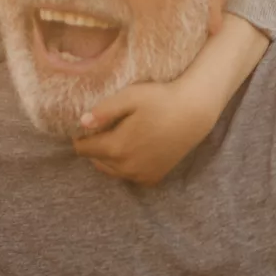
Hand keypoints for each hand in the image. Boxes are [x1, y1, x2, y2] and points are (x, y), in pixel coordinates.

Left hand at [72, 80, 213, 185]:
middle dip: (94, 147)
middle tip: (102, 131)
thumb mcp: (130, 97)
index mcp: (116, 147)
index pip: (83, 149)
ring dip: (108, 158)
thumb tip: (82, 122)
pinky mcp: (154, 178)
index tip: (85, 127)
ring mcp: (141, 175)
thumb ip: (104, 110)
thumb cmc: (161, 99)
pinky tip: (132, 150)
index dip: (80, 137)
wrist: (194, 112)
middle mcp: (126, 167)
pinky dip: (125, 166)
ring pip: (111, 170)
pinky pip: (129, 176)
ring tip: (116, 139)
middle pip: (96, 161)